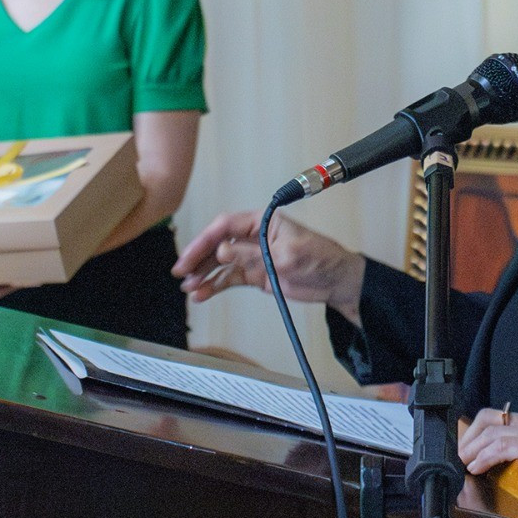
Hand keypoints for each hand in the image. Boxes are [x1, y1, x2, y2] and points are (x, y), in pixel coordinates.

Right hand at [173, 209, 366, 322]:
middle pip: (218, 244)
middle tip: (182, 273)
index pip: (226, 225)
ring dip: (204, 275)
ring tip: (190, 289)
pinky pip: (230, 279)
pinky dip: (215, 287)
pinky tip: (203, 294)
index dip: (205, 240)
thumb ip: (254, 254)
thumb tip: (223, 251)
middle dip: (198, 258)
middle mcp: (254, 237)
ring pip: (220, 263)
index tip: (190, 255)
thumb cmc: (320, 259)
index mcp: (262, 222)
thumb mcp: (288, 255)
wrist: (336, 282)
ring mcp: (253, 257)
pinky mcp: (256, 275)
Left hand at [458, 406, 517, 490]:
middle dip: (469, 439)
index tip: (463, 447)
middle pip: (492, 419)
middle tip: (459, 456)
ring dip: (474, 450)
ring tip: (466, 464)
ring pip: (496, 434)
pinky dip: (487, 457)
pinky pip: (506, 448)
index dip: (474, 430)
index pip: (497, 415)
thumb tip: (484, 453)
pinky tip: (479, 467)